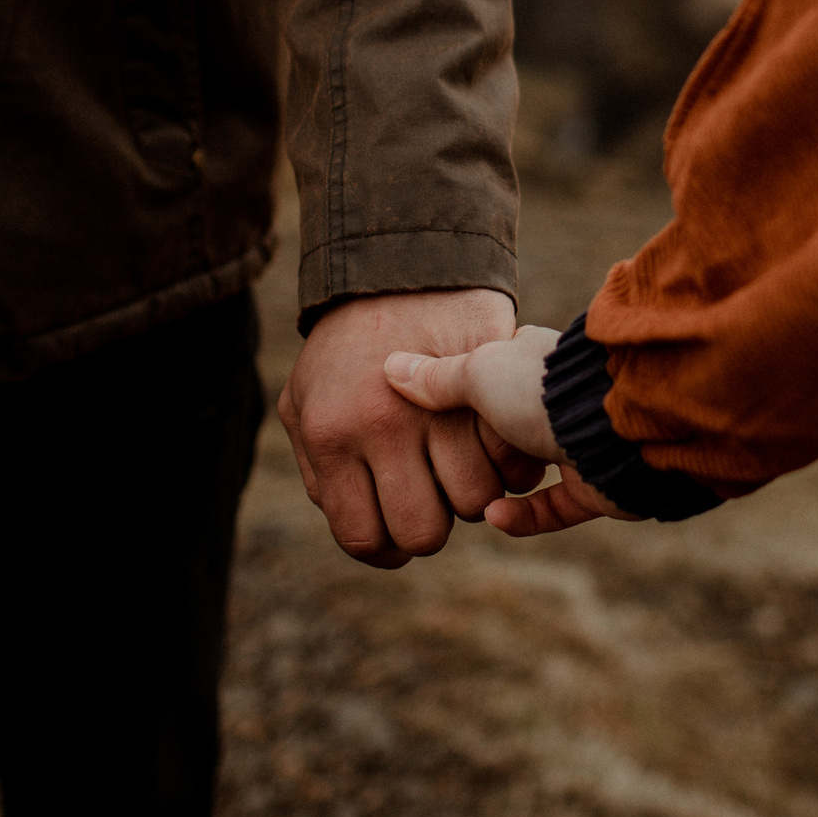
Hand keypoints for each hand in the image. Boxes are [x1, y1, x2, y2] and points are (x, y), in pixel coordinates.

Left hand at [277, 288, 545, 566]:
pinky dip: (511, 467)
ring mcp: (439, 404)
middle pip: (425, 532)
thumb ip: (318, 471)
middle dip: (431, 526)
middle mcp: (381, 427)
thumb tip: (356, 528)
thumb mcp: (304, 403)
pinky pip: (513, 461)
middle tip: (431, 498)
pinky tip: (493, 448)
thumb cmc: (346, 347)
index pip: (364, 537)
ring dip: (474, 495)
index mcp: (331, 436)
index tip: (397, 537)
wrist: (396, 265)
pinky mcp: (485, 381)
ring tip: (462, 467)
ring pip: (476, 501)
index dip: (386, 551)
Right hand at [384, 325, 636, 535]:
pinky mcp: (590, 486)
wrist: (618, 424)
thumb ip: (436, 377)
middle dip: (468, 456)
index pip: (477, 379)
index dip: (447, 400)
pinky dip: (522, 517)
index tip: (417, 421)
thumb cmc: (544, 387)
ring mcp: (571, 443)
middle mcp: (549, 399)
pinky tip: (494, 517)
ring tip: (466, 500)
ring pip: (522, 474)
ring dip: (492, 491)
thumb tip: (392, 368)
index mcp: (525, 360)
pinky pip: (549, 509)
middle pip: (497, 433)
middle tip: (434, 473)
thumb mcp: (478, 371)